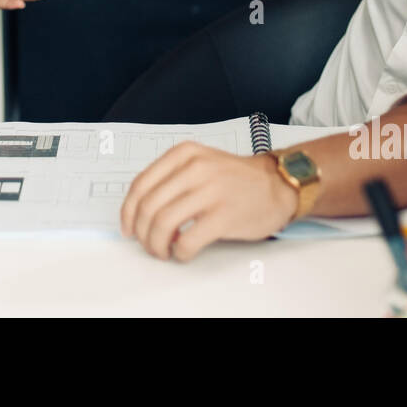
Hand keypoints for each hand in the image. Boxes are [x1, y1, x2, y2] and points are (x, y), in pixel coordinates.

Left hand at [120, 142, 297, 260]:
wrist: (277, 184)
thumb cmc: (235, 178)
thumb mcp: (199, 161)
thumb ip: (170, 178)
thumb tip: (140, 212)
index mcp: (184, 154)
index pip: (140, 184)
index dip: (128, 212)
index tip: (129, 228)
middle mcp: (195, 168)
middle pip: (148, 206)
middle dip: (142, 232)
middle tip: (148, 244)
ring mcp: (211, 191)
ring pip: (163, 223)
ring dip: (157, 244)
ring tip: (163, 251)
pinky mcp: (224, 215)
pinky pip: (188, 241)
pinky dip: (179, 252)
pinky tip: (184, 252)